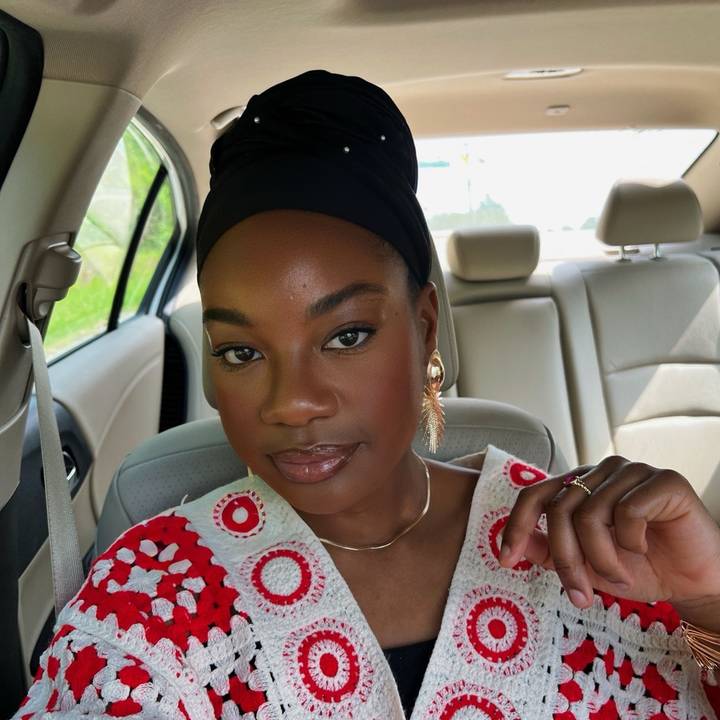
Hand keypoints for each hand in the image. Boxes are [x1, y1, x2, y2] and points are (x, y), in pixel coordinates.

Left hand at [499, 455, 719, 621]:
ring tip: (620, 579)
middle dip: (566, 560)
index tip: (506, 561)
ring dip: (602, 560)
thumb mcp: (586, 566)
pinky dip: (631, 541)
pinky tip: (645, 548)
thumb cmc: (641, 568)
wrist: (695, 582)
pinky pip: (628, 511)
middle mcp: (600, 472)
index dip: (517, 527)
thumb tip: (518, 546)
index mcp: (579, 485)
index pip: (534, 495)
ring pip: (590, 514)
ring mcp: (632, 471)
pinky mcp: (664, 480)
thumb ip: (550, 552)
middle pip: (559, 510)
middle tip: (581, 595)